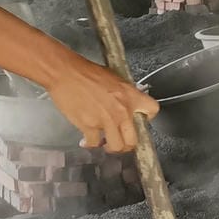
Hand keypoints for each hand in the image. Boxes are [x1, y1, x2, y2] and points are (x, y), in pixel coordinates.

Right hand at [43, 54, 158, 152]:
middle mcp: (122, 111)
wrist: (66, 73)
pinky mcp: (89, 126)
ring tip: (106, 143)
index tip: (141, 120)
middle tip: (122, 141)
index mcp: (130, 96)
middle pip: (133, 140)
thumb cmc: (86, 71)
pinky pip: (94, 143)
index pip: (152, 109)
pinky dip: (90, 144)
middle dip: (128, 144)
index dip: (148, 117)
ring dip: (111, 147)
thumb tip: (126, 102)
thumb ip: (124, 93)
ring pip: (116, 146)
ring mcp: (106, 121)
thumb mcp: (114, 78)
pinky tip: (86, 141)